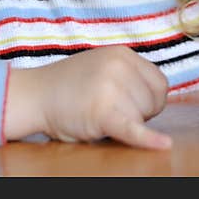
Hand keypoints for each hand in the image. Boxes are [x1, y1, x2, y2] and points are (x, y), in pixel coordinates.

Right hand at [5, 45, 171, 148]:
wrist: (35, 94)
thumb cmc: (70, 85)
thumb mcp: (102, 65)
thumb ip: (128, 73)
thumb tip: (158, 96)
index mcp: (123, 53)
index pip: (160, 83)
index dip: (150, 99)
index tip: (132, 104)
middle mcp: (120, 66)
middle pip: (153, 102)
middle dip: (137, 112)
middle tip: (108, 108)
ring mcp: (111, 87)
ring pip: (142, 118)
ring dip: (125, 123)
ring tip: (98, 113)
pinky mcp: (102, 112)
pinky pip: (132, 129)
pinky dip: (147, 139)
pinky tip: (163, 145)